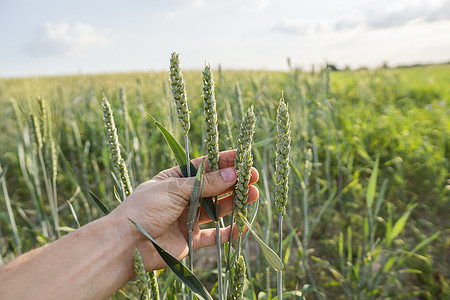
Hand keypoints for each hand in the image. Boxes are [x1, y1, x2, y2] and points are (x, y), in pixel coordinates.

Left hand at [109, 149, 258, 269]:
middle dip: (234, 182)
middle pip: (214, 187)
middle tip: (252, 177)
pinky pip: (214, 236)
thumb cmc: (144, 208)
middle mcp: (184, 197)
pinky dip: (228, 232)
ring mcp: (188, 218)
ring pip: (217, 209)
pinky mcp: (190, 239)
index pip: (205, 166)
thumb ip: (205, 184)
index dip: (224, 161)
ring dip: (235, 202)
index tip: (243, 157)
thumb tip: (233, 174)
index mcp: (176, 179)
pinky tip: (242, 226)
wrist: (125, 244)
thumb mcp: (174, 189)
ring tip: (253, 195)